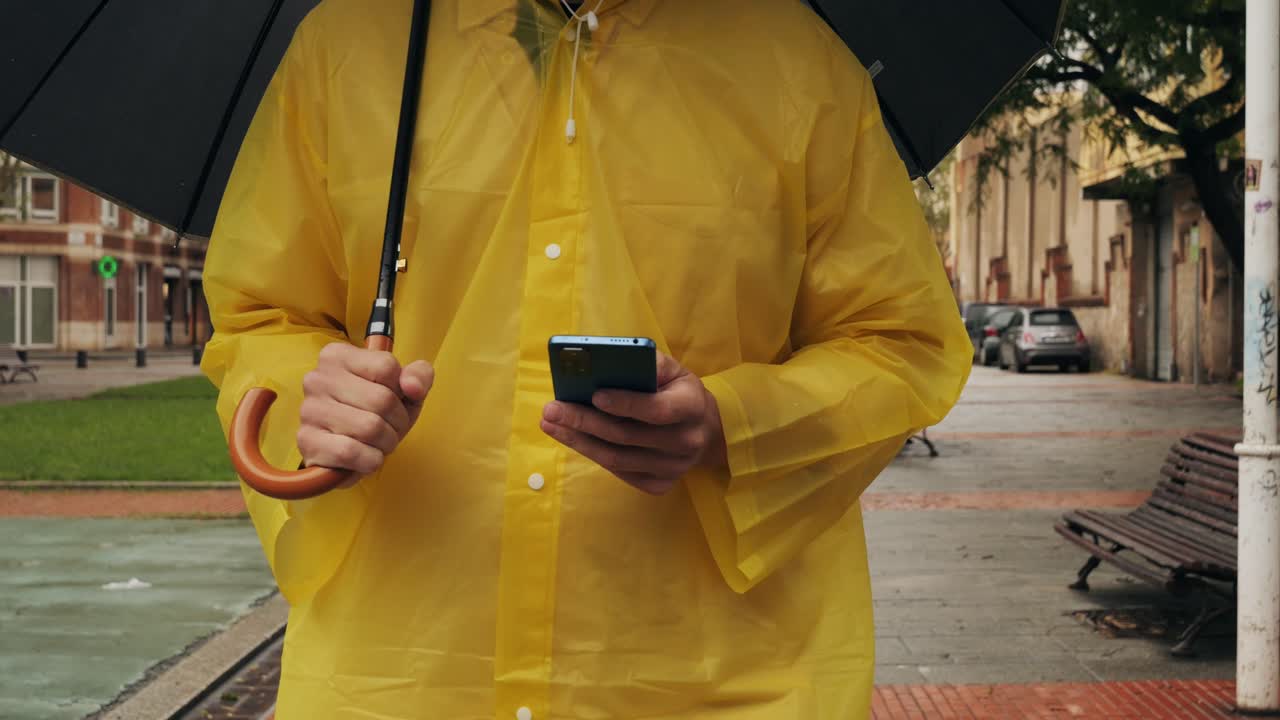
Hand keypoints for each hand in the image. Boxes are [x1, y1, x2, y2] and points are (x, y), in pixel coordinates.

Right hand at [297, 342, 432, 485]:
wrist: (343, 454)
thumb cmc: (375, 415)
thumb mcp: (404, 391)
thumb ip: (419, 377)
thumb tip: (413, 387)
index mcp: (338, 355)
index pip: (387, 366)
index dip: (402, 391)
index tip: (395, 401)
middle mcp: (318, 378)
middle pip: (383, 399)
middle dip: (398, 422)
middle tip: (390, 429)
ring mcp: (309, 409)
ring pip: (371, 428)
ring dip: (386, 443)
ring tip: (377, 443)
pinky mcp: (307, 441)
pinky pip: (351, 452)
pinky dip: (369, 460)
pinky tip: (364, 457)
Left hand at [540, 352, 726, 494]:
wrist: (705, 430)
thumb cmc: (678, 392)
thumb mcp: (673, 370)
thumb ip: (646, 363)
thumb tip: (607, 360)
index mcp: (692, 407)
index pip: (657, 409)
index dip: (625, 404)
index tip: (593, 394)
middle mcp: (686, 442)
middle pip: (627, 436)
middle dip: (584, 422)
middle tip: (551, 410)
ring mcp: (674, 468)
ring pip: (617, 459)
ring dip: (578, 441)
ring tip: (550, 424)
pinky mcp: (660, 485)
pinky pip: (619, 472)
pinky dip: (591, 453)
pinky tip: (571, 438)